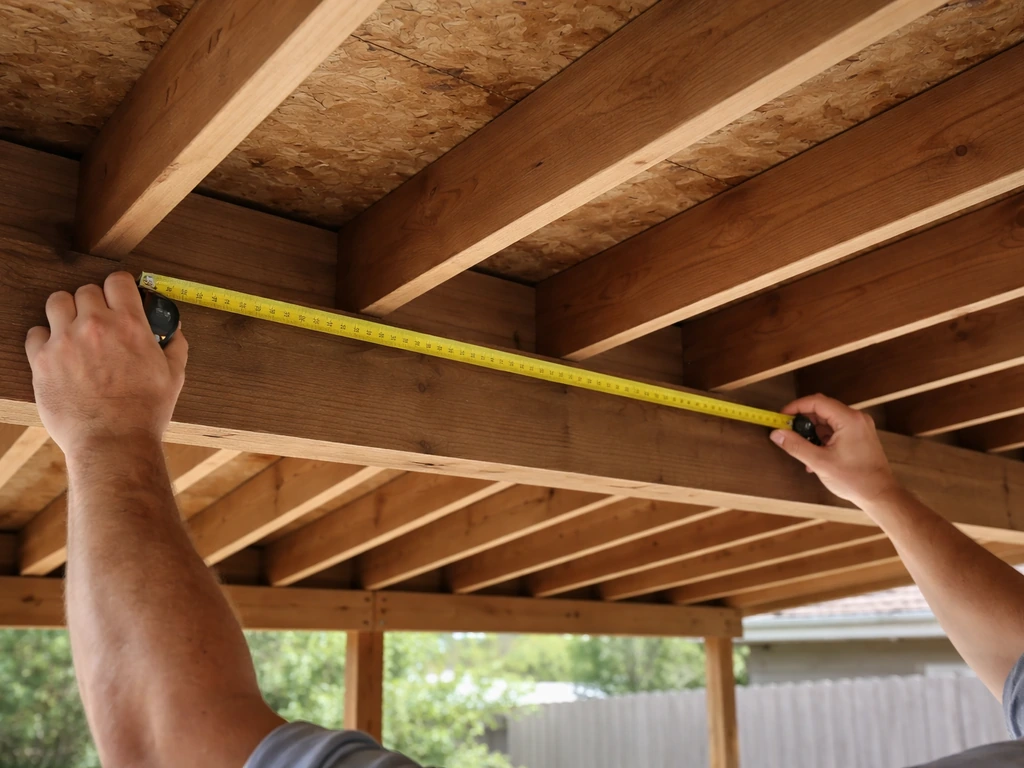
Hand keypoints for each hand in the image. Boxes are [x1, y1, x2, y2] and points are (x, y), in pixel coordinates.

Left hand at [24, 272, 187, 458]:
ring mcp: (66, 341)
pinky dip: (45, 338)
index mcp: (130, 325)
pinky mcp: (43, 361)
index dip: (119, 287)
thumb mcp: (174, 376)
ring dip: (66, 312)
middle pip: (85, 290)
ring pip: (56, 302)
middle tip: (98, 321)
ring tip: (73, 330)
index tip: (119, 297)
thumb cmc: (144, 412)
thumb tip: (175, 332)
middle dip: (93, 303)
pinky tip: (58, 352)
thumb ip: (175, 346)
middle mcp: (96, 326)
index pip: (117, 281)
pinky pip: (35, 333)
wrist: (113, 441)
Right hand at [770, 394, 898, 507]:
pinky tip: (814, 455)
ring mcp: (859, 427)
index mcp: (849, 420)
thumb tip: (776, 434)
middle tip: (788, 432)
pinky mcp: (859, 436)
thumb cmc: (855, 479)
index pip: (817, 402)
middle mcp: (856, 418)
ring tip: (802, 449)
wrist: (880, 494)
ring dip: (812, 432)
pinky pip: (835, 430)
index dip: (796, 407)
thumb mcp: (819, 462)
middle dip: (803, 420)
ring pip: (828, 421)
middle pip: (822, 409)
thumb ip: (796, 446)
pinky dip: (822, 438)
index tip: (782, 416)